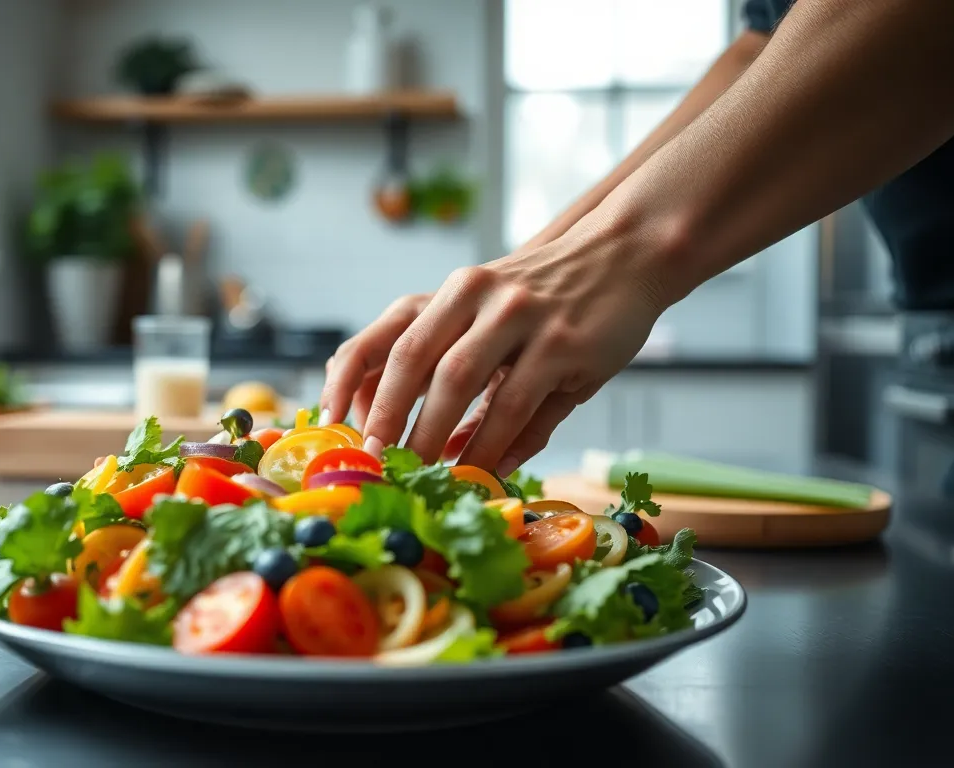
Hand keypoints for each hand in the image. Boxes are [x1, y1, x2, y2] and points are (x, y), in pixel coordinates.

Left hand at [320, 223, 668, 473]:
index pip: (383, 337)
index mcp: (451, 293)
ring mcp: (520, 316)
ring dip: (435, 435)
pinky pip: (516, 404)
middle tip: (374, 462)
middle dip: (386, 416)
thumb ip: (454, 369)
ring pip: (459, 381)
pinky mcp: (562, 344)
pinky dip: (493, 443)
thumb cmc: (547, 301)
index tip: (329, 423)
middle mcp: (476, 294)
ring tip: (422, 475)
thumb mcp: (493, 321)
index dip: (347, 380)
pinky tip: (483, 468)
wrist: (624, 255)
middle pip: (412, 358)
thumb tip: (432, 440)